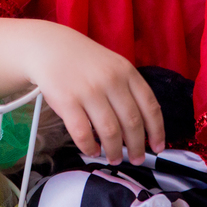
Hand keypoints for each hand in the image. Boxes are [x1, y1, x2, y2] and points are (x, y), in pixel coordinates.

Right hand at [26, 31, 163, 164]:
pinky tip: (92, 151)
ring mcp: (89, 91)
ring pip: (110, 131)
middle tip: (137, 159)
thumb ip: (128, 89)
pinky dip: (89, 147)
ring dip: (115, 150)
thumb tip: (142, 127)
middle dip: (137, 146)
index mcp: (126, 72)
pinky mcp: (67, 101)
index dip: (157, 131)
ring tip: (115, 158)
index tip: (158, 147)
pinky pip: (82, 132)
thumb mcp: (113, 66)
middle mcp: (111, 81)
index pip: (150, 106)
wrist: (48, 47)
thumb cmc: (83, 61)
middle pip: (132, 122)